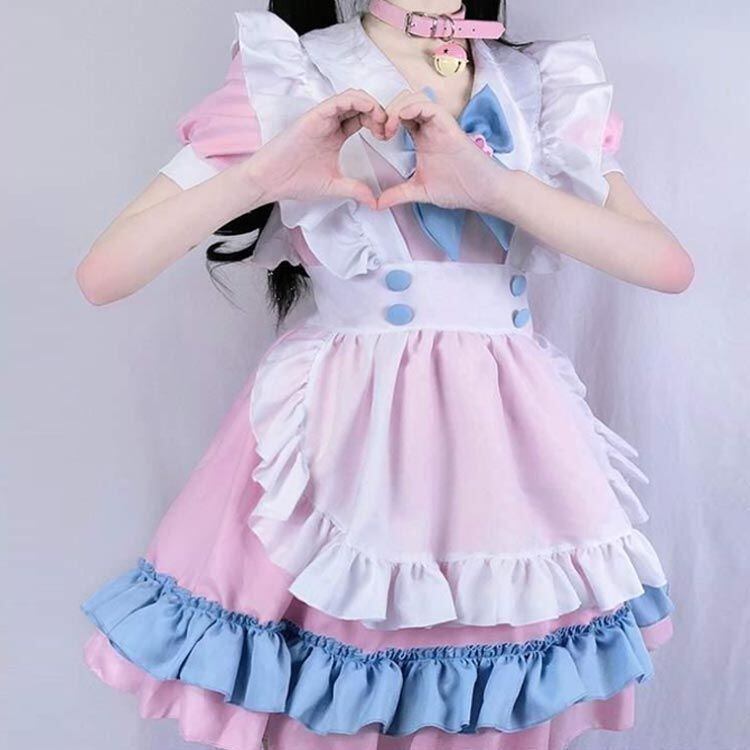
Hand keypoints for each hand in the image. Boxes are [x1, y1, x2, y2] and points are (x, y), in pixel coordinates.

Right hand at [244, 89, 386, 208]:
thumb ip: (355, 190)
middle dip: (379, 113)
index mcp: (336, 135)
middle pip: (361, 105)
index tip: (387, 138)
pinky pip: (339, 100)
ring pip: (353, 97)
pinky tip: (369, 111)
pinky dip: (357, 100)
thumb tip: (374, 202)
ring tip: (381, 121)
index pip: (362, 118)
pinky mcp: (314, 115)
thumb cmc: (295, 181)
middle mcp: (330, 122)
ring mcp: (322, 117)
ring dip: (371, 105)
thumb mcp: (334, 186)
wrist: (270, 180)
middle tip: (387, 130)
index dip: (379, 124)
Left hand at [377, 91, 505, 212]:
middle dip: (387, 111)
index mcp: (421, 137)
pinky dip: (412, 108)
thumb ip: (398, 194)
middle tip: (380, 132)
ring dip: (397, 108)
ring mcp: (439, 124)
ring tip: (389, 128)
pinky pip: (428, 106)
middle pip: (403, 101)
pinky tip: (402, 120)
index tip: (377, 138)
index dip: (384, 121)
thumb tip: (377, 204)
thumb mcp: (419, 190)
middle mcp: (429, 127)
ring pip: (414, 98)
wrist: (482, 192)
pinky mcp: (448, 125)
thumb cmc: (458, 188)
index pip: (399, 116)